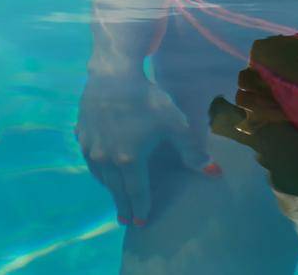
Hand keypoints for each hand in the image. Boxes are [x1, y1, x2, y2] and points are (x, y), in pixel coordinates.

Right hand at [75, 71, 219, 226]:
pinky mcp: (82, 134)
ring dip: (109, 188)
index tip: (141, 223)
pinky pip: (89, 159)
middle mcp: (107, 159)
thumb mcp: (175, 124)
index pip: (136, 193)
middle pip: (116, 189)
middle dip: (123, 206)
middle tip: (126, 220)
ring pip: (101, 176)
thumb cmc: (147, 99)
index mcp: (129, 161)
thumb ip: (192, 151)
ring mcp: (91, 148)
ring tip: (115, 195)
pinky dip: (97, 169)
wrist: (113, 74)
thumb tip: (215, 173)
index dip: (141, 209)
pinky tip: (100, 167)